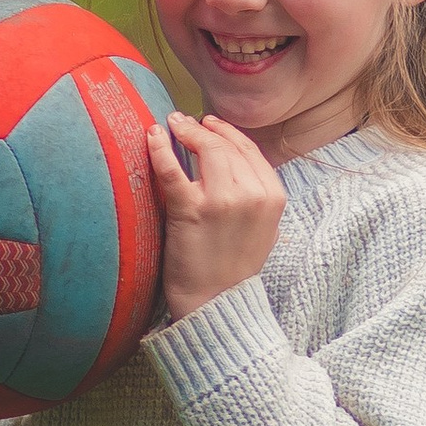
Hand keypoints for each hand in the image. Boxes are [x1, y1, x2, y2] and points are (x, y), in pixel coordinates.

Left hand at [149, 114, 284, 324]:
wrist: (217, 303)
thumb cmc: (235, 268)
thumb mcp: (264, 230)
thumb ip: (257, 196)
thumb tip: (236, 164)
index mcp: (273, 198)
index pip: (249, 150)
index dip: (227, 132)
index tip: (209, 123)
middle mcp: (252, 195)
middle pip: (226, 146)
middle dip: (203, 128)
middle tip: (183, 121)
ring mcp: (222, 201)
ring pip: (206, 151)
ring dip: (185, 131)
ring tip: (171, 125)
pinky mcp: (191, 210)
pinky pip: (173, 170)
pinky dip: (160, 148)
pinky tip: (152, 135)